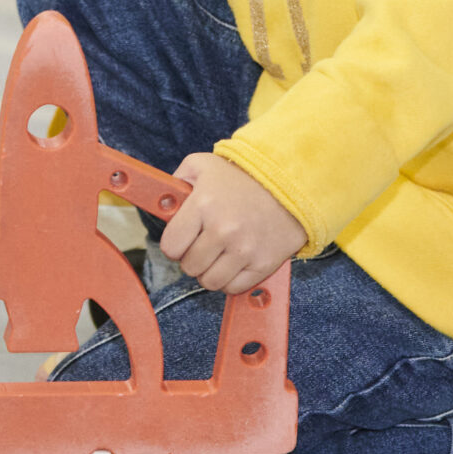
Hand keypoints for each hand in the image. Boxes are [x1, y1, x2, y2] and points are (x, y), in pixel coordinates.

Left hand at [158, 153, 305, 294]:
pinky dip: (230, 279)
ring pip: (209, 282)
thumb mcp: (204, 165)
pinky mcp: (263, 264)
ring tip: (219, 253)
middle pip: (189, 267)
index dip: (175, 244)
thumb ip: (176, 181)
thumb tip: (161, 202)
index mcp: (203, 205)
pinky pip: (233, 288)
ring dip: (210, 271)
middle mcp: (223, 230)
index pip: (171, 247)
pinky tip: (235, 261)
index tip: (184, 238)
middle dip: (192, 257)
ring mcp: (245, 249)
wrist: (291, 182)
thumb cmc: (244, 175)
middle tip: (204, 243)